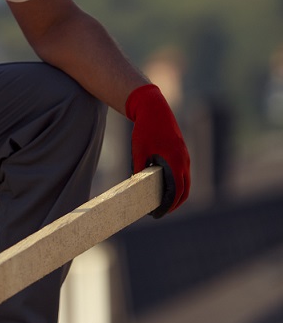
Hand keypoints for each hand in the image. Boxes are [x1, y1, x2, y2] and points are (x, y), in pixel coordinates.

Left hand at [125, 84, 190, 216]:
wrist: (154, 109)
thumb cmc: (145, 129)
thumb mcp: (138, 150)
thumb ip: (138, 168)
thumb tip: (136, 186)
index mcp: (175, 161)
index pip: (177, 191)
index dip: (168, 205)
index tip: (158, 214)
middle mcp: (184, 160)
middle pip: (185, 190)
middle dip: (175, 203)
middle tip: (161, 212)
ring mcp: (185, 156)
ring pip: (186, 182)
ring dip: (177, 194)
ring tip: (162, 202)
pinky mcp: (182, 153)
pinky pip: (183, 173)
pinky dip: (178, 183)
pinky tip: (164, 187)